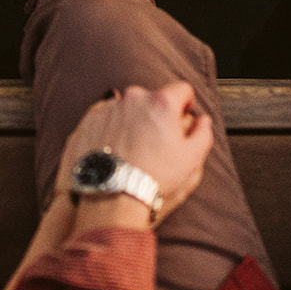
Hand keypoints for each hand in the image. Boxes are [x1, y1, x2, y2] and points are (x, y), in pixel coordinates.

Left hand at [58, 82, 213, 224]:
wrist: (110, 199)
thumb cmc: (153, 180)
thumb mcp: (191, 160)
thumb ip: (202, 134)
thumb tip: (202, 121)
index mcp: (161, 102)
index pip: (181, 90)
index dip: (185, 106)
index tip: (181, 121)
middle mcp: (132, 99)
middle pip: (152, 100)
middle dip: (156, 116)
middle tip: (157, 144)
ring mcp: (107, 109)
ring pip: (127, 109)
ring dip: (132, 123)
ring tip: (134, 152)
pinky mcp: (88, 122)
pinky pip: (105, 120)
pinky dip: (111, 131)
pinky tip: (116, 153)